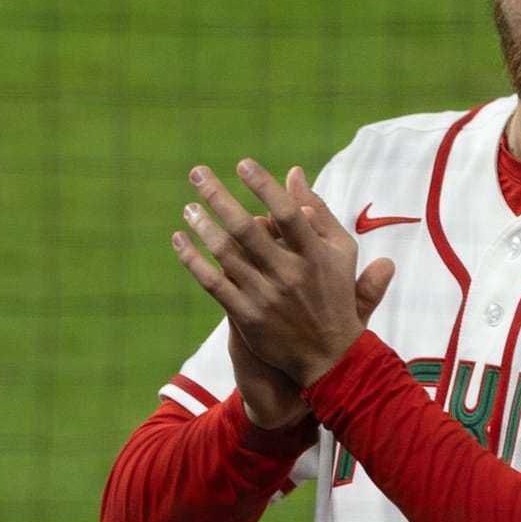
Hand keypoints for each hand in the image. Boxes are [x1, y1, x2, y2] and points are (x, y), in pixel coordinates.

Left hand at [173, 162, 391, 420]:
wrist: (329, 357)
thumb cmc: (334, 295)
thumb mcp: (340, 252)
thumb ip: (319, 212)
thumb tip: (294, 172)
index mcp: (315, 254)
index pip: (287, 213)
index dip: (264, 187)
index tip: (242, 164)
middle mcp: (289, 274)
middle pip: (248, 229)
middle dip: (219, 197)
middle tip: (197, 173)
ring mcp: (266, 296)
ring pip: (226, 254)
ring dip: (203, 226)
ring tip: (188, 206)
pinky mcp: (246, 316)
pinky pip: (213, 283)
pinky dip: (193, 261)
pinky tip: (180, 240)